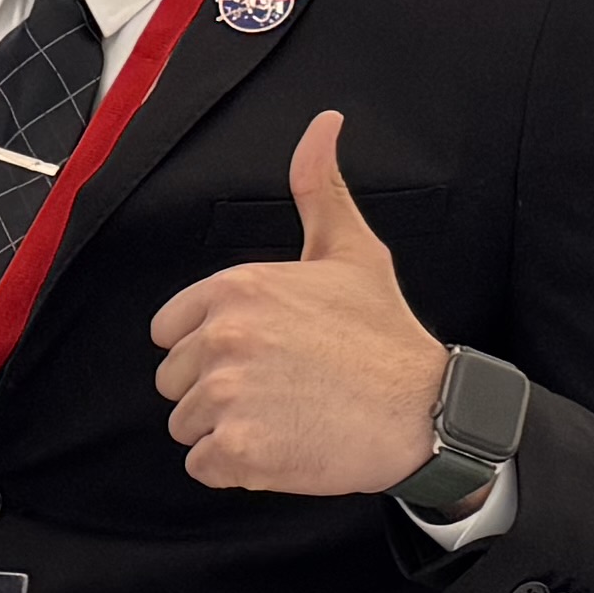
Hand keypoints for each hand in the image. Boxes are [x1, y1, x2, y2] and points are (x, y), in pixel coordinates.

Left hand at [152, 111, 450, 495]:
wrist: (425, 411)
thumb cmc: (384, 334)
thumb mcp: (350, 252)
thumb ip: (318, 190)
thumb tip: (323, 125)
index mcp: (234, 289)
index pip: (168, 332)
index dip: (209, 346)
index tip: (263, 351)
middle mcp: (222, 337)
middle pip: (174, 381)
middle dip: (217, 390)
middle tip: (282, 385)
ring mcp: (227, 396)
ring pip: (186, 426)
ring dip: (228, 430)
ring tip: (288, 414)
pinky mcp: (237, 450)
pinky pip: (203, 467)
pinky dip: (237, 467)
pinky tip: (284, 445)